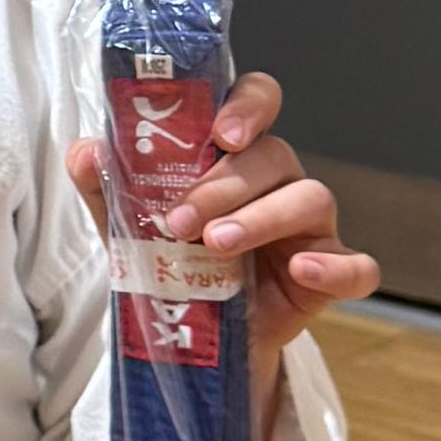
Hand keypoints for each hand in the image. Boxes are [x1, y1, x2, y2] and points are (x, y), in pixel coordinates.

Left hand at [69, 69, 379, 382]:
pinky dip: (335, 266)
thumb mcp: (129, 225)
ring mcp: (310, 226)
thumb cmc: (170, 263)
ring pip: (311, 198)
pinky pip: (356, 266)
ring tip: (215, 247)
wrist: (193, 338)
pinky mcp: (328, 274)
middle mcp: (279, 180)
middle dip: (224, 185)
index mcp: (236, 153)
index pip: (257, 102)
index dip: (248, 105)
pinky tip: (304, 270)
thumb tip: (84, 151)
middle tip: (181, 220)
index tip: (220, 131)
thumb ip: (107, 186)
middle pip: (273, 155)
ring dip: (261, 218)